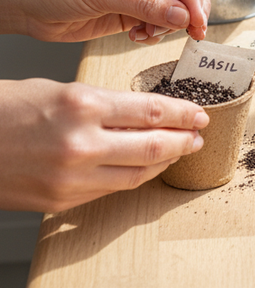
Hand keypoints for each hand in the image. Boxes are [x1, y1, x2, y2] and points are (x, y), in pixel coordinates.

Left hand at [0, 0, 209, 43]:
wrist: (24, 4)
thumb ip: (146, 4)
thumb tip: (183, 16)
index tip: (197, 17)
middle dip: (190, 8)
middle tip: (193, 31)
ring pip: (177, 4)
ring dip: (170, 23)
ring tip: (149, 33)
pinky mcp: (133, 9)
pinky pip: (160, 20)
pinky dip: (157, 32)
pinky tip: (139, 36)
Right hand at [0, 78, 208, 211]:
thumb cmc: (9, 108)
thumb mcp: (62, 90)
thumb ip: (104, 104)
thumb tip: (143, 114)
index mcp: (83, 105)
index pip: (151, 111)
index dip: (183, 113)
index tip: (199, 113)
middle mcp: (82, 143)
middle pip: (152, 146)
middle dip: (183, 140)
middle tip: (199, 134)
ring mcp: (72, 177)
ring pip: (137, 173)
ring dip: (165, 162)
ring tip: (180, 150)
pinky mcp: (62, 200)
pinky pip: (112, 189)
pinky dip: (135, 177)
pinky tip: (146, 167)